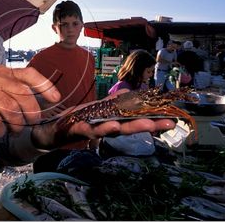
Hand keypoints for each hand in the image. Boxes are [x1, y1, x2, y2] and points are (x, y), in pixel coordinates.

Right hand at [0, 66, 60, 137]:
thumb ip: (16, 91)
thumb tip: (43, 103)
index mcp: (2, 71)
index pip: (29, 74)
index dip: (45, 86)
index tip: (56, 99)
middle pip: (23, 95)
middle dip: (32, 113)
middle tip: (31, 123)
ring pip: (11, 110)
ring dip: (16, 125)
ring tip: (14, 130)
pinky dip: (0, 132)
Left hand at [31, 90, 174, 149]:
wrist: (53, 129)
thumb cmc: (76, 119)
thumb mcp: (97, 108)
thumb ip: (112, 103)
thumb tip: (129, 94)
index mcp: (111, 121)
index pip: (134, 120)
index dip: (152, 119)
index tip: (171, 118)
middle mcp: (105, 128)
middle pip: (128, 127)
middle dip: (148, 125)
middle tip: (167, 124)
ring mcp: (92, 130)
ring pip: (112, 130)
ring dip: (128, 127)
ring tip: (145, 125)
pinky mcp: (77, 130)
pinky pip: (89, 129)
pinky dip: (99, 128)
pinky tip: (110, 125)